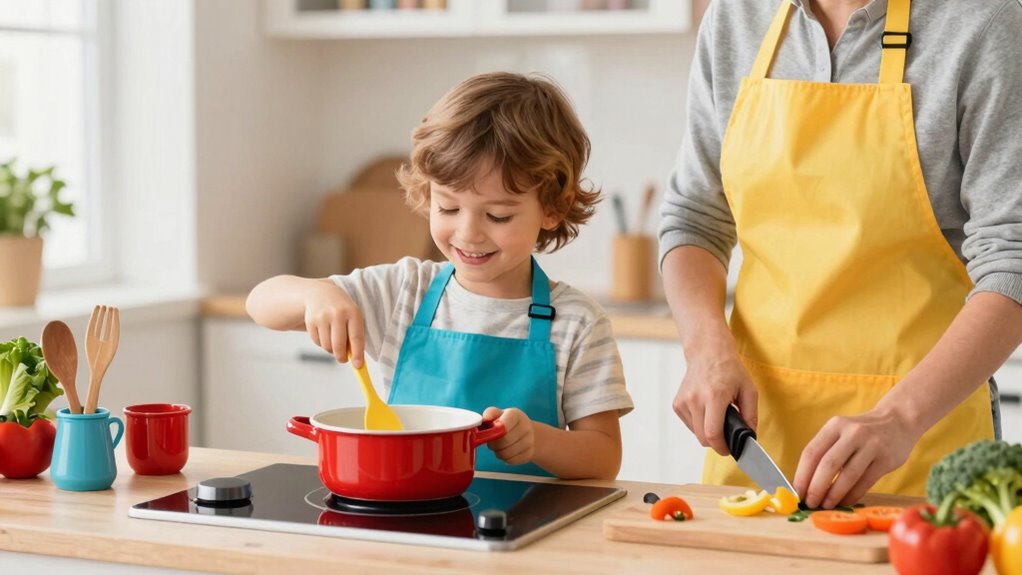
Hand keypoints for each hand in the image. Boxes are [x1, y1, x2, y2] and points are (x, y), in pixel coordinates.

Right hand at [303, 280, 365, 365]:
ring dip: (331, 349)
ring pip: (327, 346)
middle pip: (339, 345)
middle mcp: (337, 313)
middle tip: (343, 359)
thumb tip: (355, 359)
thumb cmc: (341, 309)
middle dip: (341, 357)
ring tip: (333, 340)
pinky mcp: (310, 321)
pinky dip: (321, 343)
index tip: (358, 365)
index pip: (356, 337)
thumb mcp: (352, 316)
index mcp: (353, 312)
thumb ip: (354, 335)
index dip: (357, 353)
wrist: (320, 293)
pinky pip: (317, 342)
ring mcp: (322, 317)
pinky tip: (324, 332)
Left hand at [482, 407, 534, 465]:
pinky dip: (505, 458)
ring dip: (498, 452)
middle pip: (504, 441)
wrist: (528, 432)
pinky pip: (511, 460)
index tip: (491, 431)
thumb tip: (485, 418)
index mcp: (516, 415)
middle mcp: (525, 427)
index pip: (504, 424)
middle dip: (493, 443)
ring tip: (499, 447)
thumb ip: (490, 413)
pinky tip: (507, 452)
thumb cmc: (508, 423)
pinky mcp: (529, 453)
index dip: (495, 430)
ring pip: (506, 453)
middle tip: (492, 441)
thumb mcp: (499, 414)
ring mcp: (529, 441)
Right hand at [672, 353, 756, 455]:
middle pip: (703, 437)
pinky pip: (689, 425)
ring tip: (716, 417)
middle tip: (726, 437)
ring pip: (695, 433)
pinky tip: (706, 411)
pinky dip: (699, 425)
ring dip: (707, 432)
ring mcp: (683, 401)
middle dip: (716, 443)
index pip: (712, 433)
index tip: (729, 450)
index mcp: (714, 396)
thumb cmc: (730, 369)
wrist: (707, 352)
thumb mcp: (749, 390)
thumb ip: (751, 415)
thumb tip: (750, 437)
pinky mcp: (677, 404)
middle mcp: (695, 399)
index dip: (721, 447)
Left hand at [793, 407, 918, 507]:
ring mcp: (871, 445)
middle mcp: (852, 433)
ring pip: (848, 475)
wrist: (898, 421)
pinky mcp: (886, 459)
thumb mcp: (841, 431)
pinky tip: (844, 501)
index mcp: (835, 425)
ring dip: (834, 494)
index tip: (796, 492)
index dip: (802, 475)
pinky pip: (865, 482)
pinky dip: (852, 495)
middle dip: (816, 487)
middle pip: (828, 464)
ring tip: (826, 505)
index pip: (812, 452)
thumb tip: (804, 482)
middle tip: (810, 502)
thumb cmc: (862, 432)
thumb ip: (825, 451)